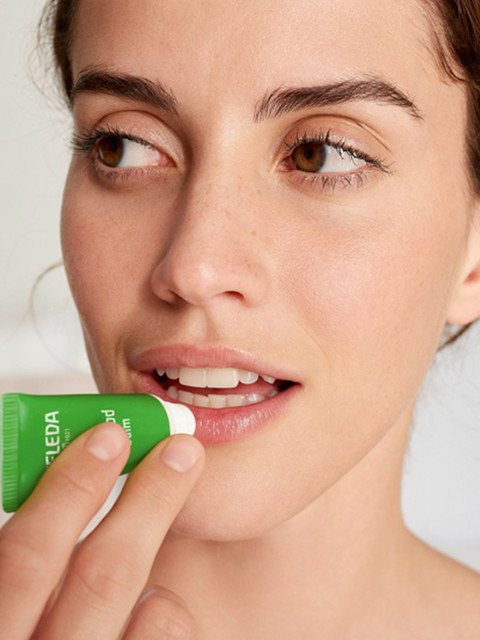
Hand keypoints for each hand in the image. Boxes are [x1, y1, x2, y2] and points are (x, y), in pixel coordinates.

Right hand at [0, 422, 203, 638]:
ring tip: (156, 523)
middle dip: (147, 501)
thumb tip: (56, 475)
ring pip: (149, 610)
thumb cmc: (20, 616)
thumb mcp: (7, 590)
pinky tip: (151, 597)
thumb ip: (17, 555)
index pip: (25, 557)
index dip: (69, 490)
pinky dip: (165, 607)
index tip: (110, 435)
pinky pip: (165, 636)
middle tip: (181, 449)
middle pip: (104, 577)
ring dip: (155, 558)